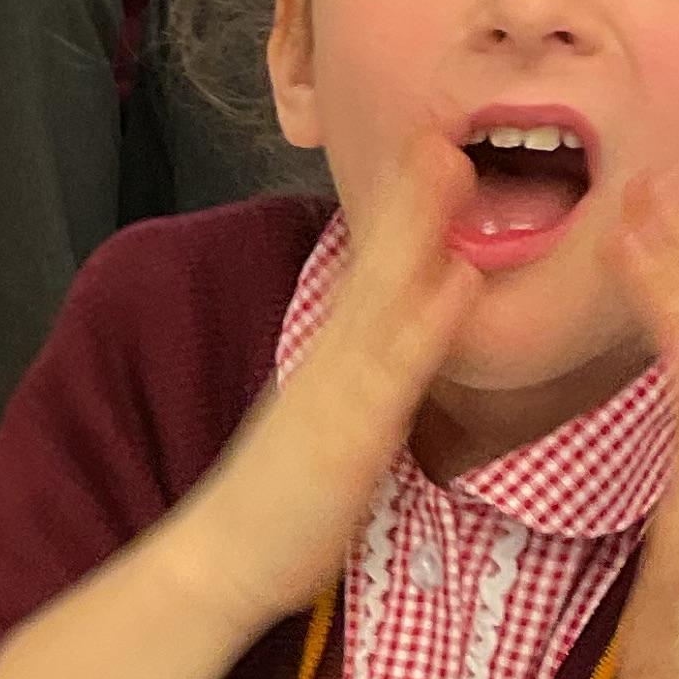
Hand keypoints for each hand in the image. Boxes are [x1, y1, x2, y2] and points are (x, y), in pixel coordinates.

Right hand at [176, 129, 478, 632]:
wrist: (221, 561)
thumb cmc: (283, 504)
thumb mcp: (329, 425)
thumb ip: (362, 381)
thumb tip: (397, 345)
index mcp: (333, 358)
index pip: (371, 270)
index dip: (403, 206)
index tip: (434, 142)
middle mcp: (332, 357)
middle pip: (376, 259)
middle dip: (411, 189)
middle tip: (448, 116)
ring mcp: (337, 389)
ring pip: (383, 294)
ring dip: (417, 225)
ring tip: (454, 158)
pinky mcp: (348, 434)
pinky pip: (394, 370)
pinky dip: (426, 320)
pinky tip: (458, 277)